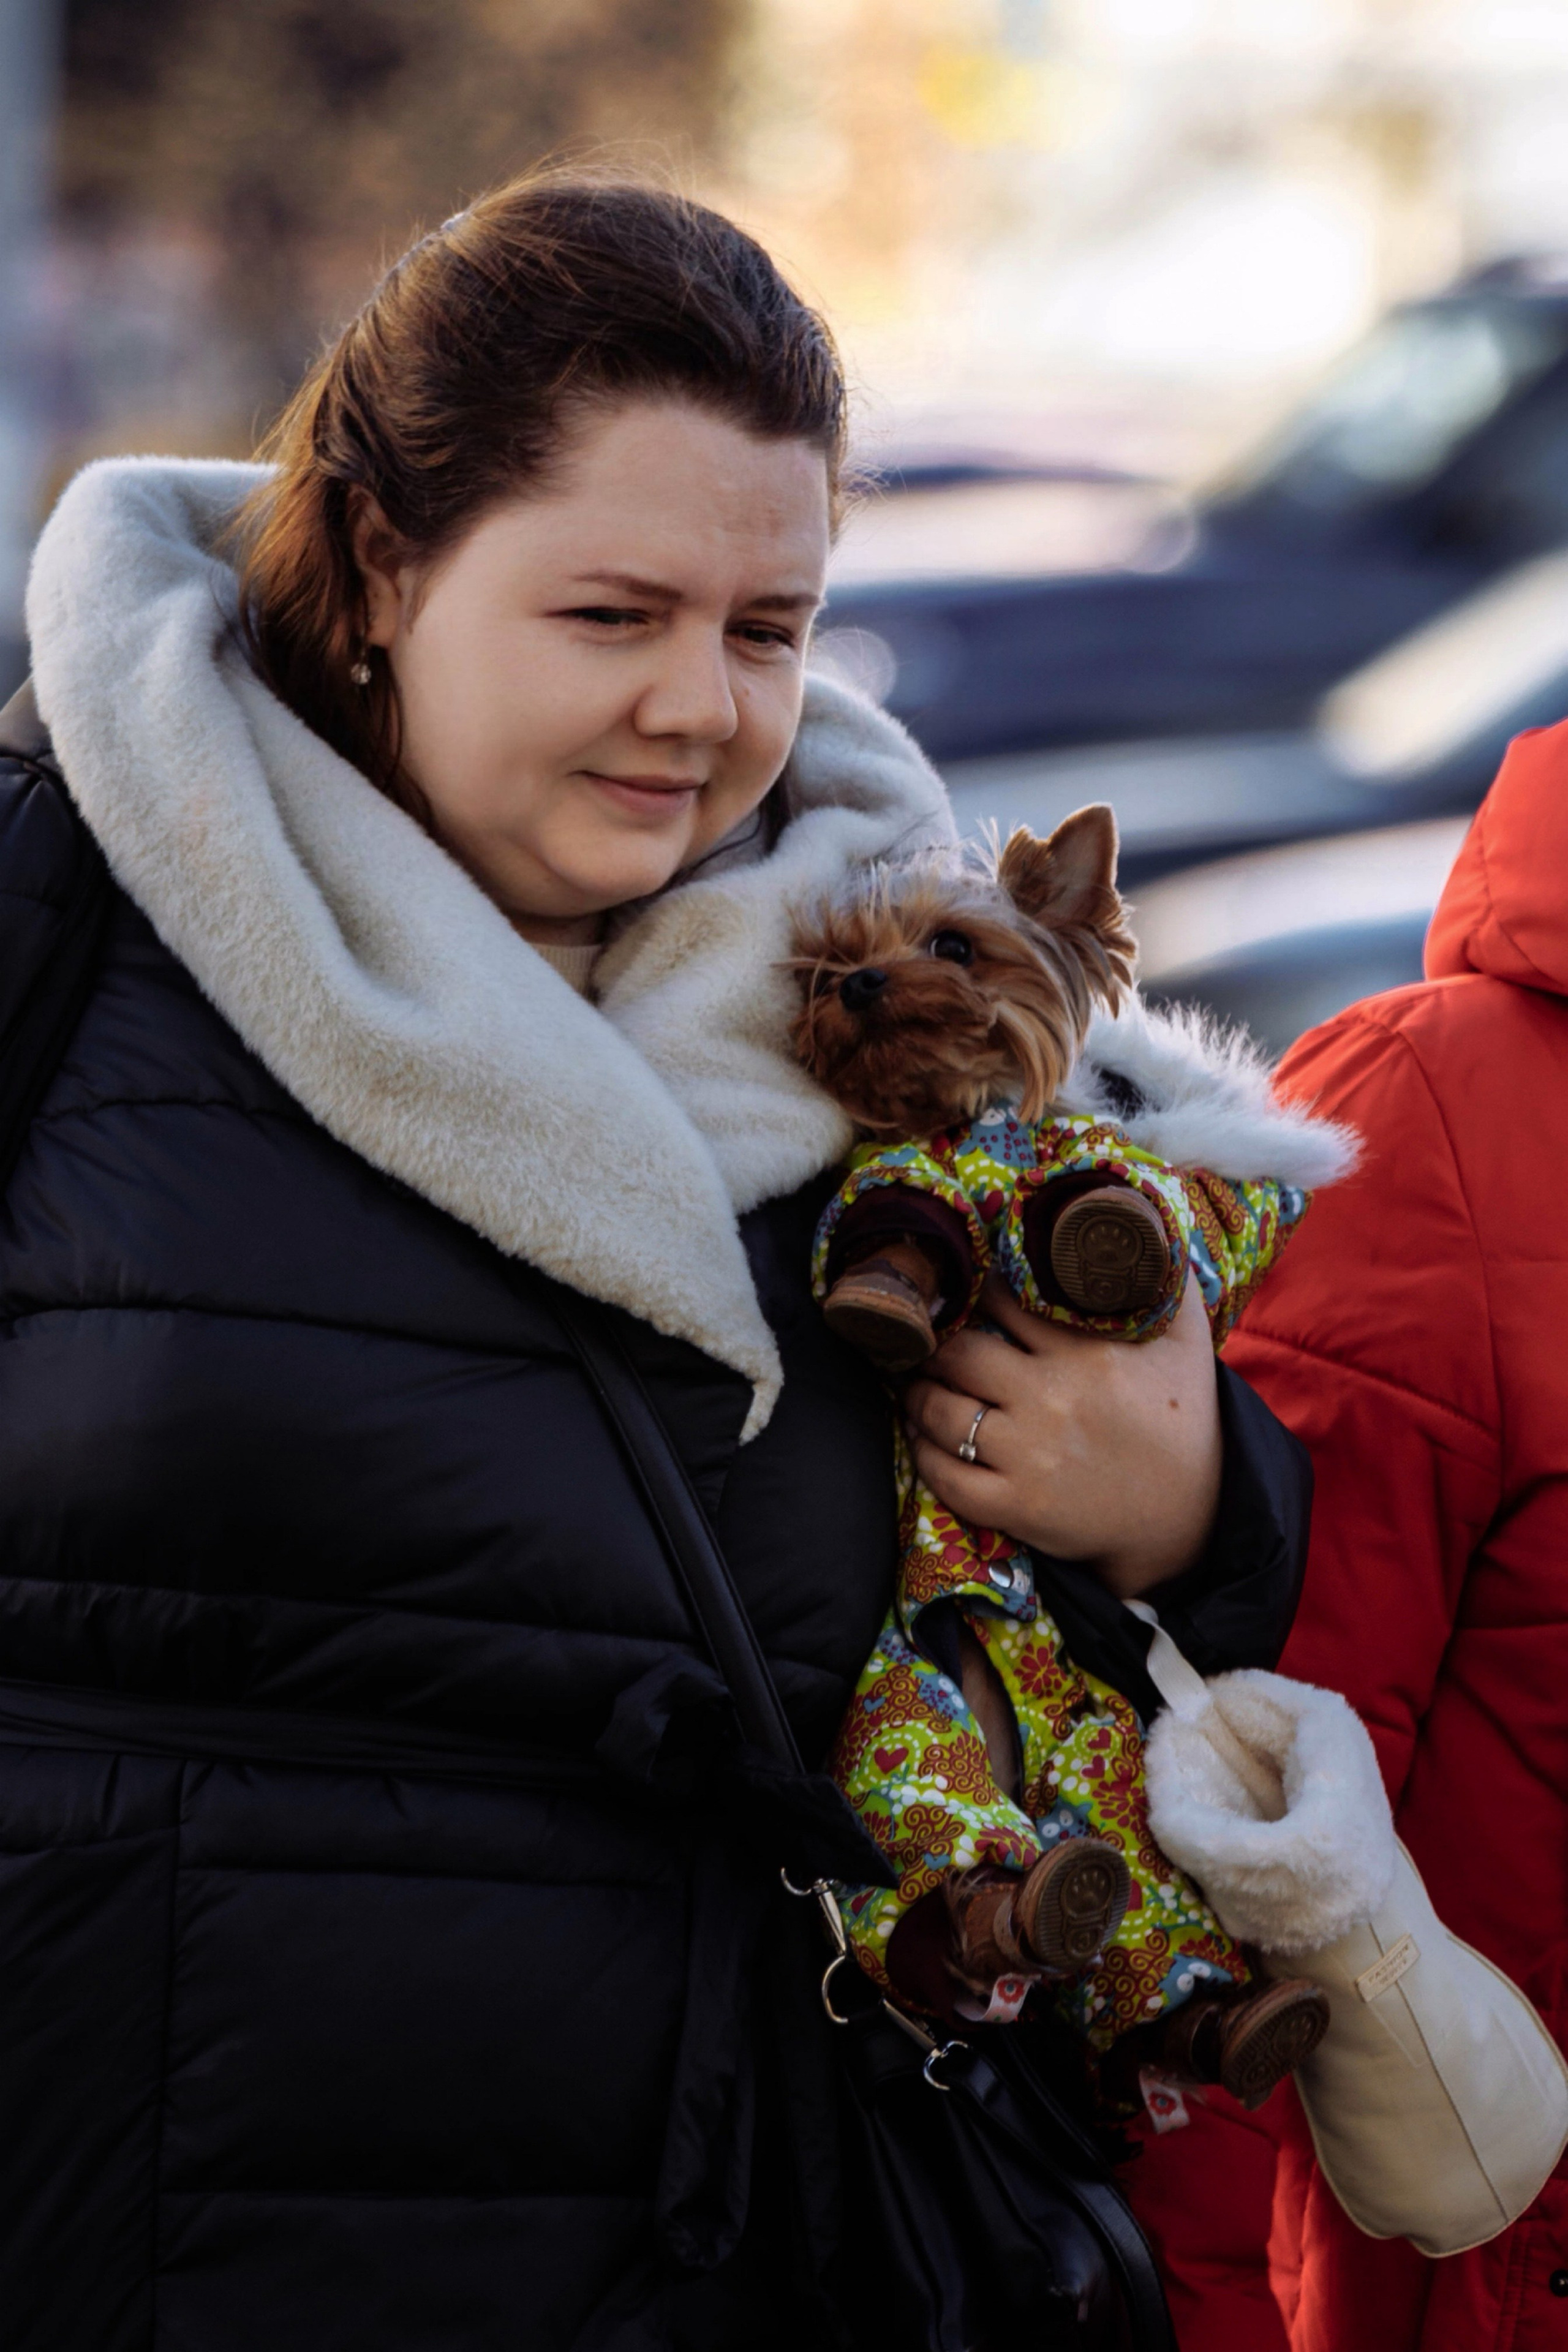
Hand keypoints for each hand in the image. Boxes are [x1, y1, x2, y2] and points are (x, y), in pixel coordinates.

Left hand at [902, 1277, 1222, 1597]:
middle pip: (958, 1355)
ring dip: (918, 1395)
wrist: (1192, 1516)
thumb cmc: (1185, 1422)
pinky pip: (946, 1477)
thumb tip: (1149, 1225)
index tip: (962, 1289)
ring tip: (916, 1383)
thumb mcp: (1189, 1345)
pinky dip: (923, 1454)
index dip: (975, 1291)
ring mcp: (1029, 1457)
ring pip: (941, 1413)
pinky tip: (921, 1436)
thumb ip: (1170, 1284)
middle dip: (933, 1345)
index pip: (1004, 1303)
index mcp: (1085, 1355)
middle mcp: (1050, 1401)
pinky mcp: (1017, 1506)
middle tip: (924, 1341)